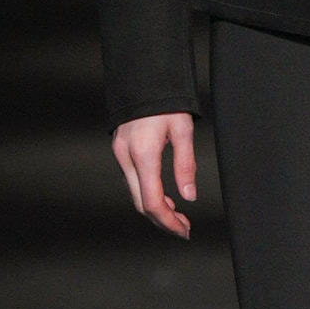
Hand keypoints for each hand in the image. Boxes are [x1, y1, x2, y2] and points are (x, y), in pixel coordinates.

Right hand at [111, 111, 197, 237]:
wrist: (142, 78)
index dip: (168, 222)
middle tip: (184, 228)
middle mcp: (126, 157)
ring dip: (155, 209)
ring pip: (135, 194)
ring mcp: (120, 154)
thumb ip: (186, 164)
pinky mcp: (120, 150)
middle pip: (140, 204)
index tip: (184, 230)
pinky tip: (164, 197)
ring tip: (178, 216)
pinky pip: (133, 181)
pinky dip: (148, 194)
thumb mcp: (183, 130)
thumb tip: (189, 196)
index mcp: (143, 154)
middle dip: (163, 221)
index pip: (152, 202)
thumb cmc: (165, 100)